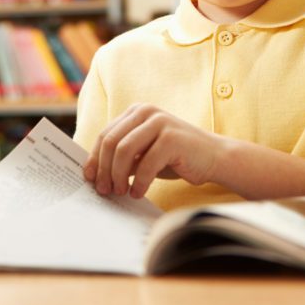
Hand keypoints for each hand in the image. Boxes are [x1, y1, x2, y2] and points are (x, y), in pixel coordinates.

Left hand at [83, 104, 224, 199]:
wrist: (214, 157)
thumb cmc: (176, 157)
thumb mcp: (145, 154)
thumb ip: (124, 158)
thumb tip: (95, 174)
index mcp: (137, 112)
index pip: (106, 135)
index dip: (95, 158)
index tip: (90, 178)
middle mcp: (147, 112)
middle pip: (111, 142)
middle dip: (104, 169)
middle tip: (104, 190)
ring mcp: (160, 122)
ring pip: (124, 150)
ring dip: (118, 176)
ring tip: (120, 192)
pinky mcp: (172, 138)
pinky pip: (146, 164)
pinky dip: (139, 182)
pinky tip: (138, 193)